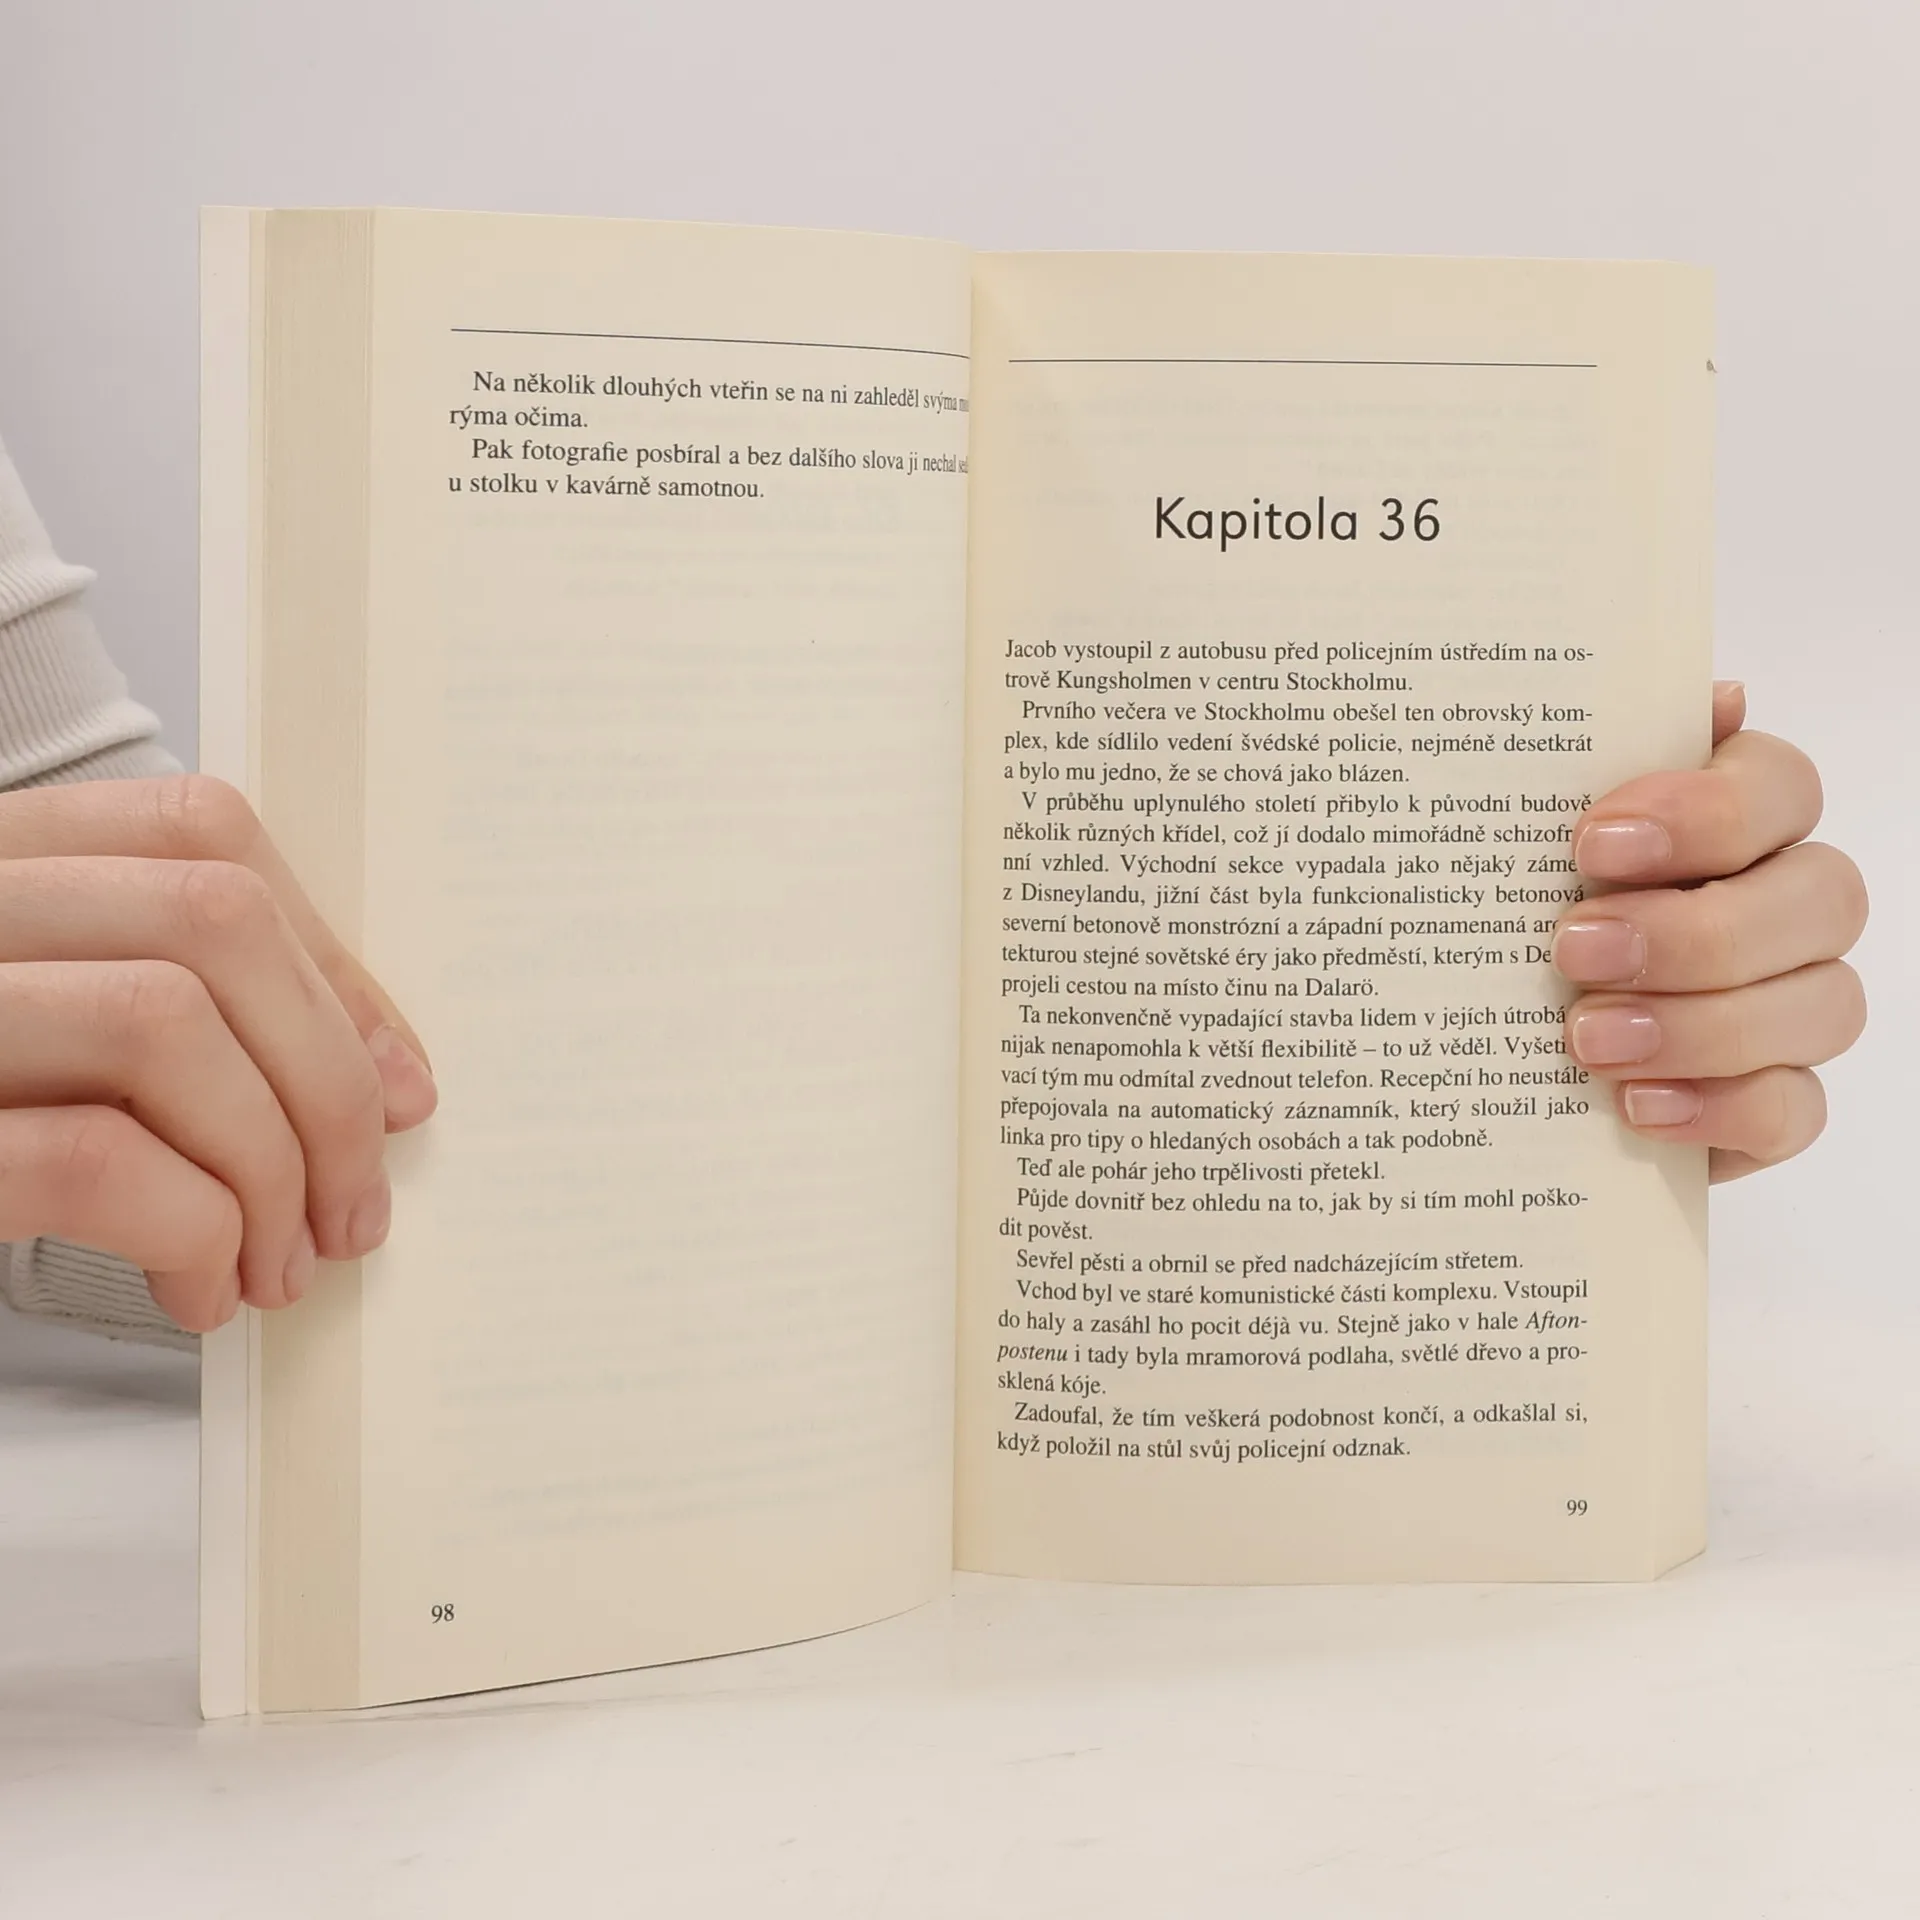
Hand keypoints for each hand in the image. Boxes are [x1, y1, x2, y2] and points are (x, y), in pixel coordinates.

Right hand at [0, 776, 435, 1331]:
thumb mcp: (58, 1041)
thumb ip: (180, 1016)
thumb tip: (388, 1078)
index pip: (199, 833)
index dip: (327, 959)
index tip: (395, 1078)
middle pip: (211, 923)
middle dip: (326, 1079)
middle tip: (355, 1205)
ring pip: (166, 1024)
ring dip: (270, 1164)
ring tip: (279, 1261)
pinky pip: (95, 1157)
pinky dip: (193, 1229)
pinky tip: (201, 1286)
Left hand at [1552, 683, 1865, 1181]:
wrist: (1487, 1041)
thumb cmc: (1520, 909)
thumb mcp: (1518, 840)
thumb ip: (1584, 764)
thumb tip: (1709, 693)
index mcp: (1736, 816)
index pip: (1780, 786)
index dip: (1705, 812)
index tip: (1591, 842)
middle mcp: (1787, 901)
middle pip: (1822, 897)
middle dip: (1698, 931)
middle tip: (1574, 950)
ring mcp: (1795, 1003)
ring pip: (1823, 1004)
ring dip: (1702, 1024)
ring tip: (1586, 1037)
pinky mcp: (1775, 1099)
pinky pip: (1795, 1107)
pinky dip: (1719, 1107)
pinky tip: (1636, 1106)